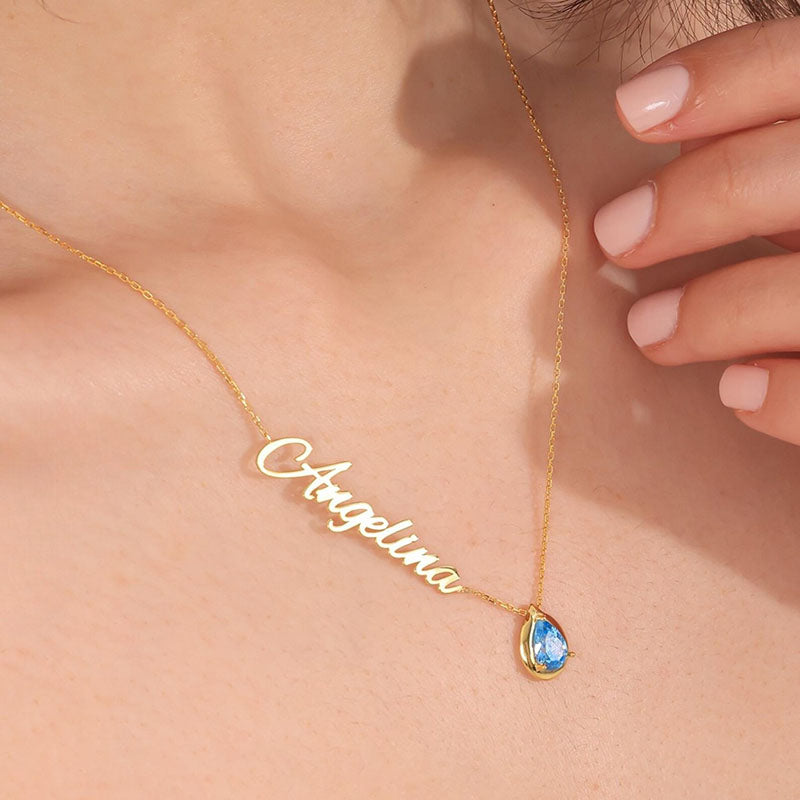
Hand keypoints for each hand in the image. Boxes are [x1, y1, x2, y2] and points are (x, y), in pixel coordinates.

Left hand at [593, 19, 799, 445]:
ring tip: (647, 331)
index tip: (629, 110)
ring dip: (712, 311)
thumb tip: (680, 132)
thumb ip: (767, 165)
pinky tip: (734, 388)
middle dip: (695, 199)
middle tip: (614, 235)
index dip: (725, 78)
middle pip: (799, 170)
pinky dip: (781, 393)